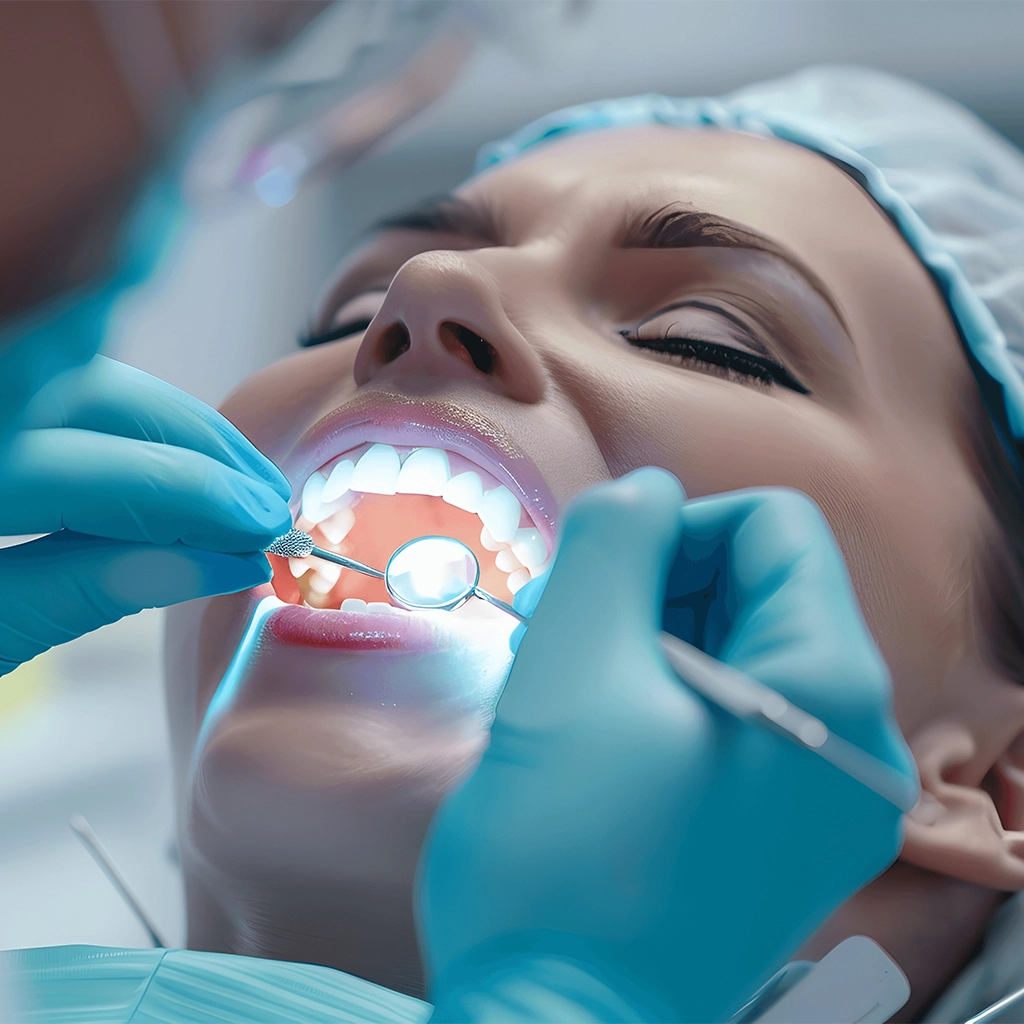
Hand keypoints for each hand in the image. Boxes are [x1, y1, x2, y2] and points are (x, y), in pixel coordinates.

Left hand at [0, 355, 290, 673]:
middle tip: (266, 502)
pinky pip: (64, 386)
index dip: (190, 493)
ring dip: (176, 427)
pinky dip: (129, 422)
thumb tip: (222, 562)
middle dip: (198, 442)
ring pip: (88, 377)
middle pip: (96, 392)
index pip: (82, 469)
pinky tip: (176, 459)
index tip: (260, 527)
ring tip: (240, 481)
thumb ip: (81, 592)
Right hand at [419, 468, 916, 1023]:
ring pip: (742, 652)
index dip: (675, 529)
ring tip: (573, 691)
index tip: (597, 585)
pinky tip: (599, 736)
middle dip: (659, 590)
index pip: (774, 528)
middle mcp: (859, 746)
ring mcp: (829, 800)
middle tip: (571, 637)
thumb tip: (647, 494)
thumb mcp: (571, 663)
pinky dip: (666, 701)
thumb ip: (615, 541)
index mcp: (831, 690)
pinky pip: (736, 719)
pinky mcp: (786, 836)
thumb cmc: (561, 854)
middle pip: (764, 589)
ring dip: (650, 645)